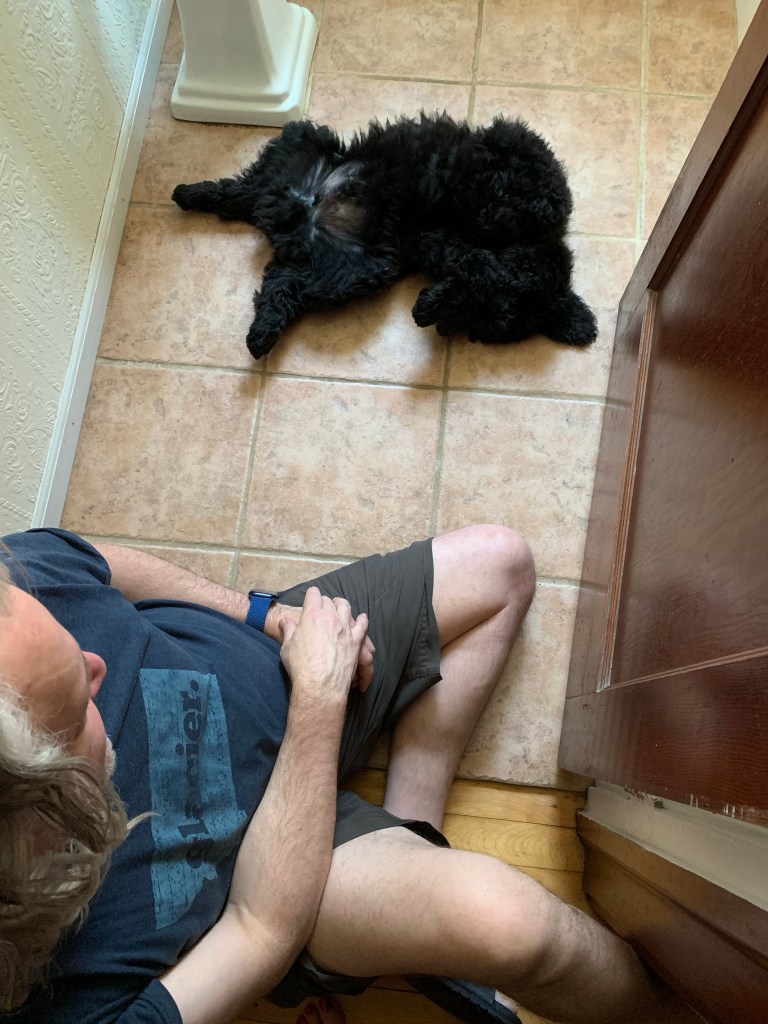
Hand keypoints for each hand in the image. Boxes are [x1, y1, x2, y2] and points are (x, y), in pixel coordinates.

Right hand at [279, 588, 368, 707]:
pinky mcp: (355, 640)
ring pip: (346, 607)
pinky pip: (362, 625)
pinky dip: (362, 620)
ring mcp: (344, 628)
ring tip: (338, 608)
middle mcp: (330, 617)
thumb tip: (285, 621)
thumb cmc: (300, 667)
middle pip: (329, 600)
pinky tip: (361, 618)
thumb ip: (288, 630)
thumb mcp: (287, 646)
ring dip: (341, 605)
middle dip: (324, 602)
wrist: (319, 685)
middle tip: (321, 607)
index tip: (311, 597)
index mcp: (311, 615)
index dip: (311, 595)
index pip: (313, 594)